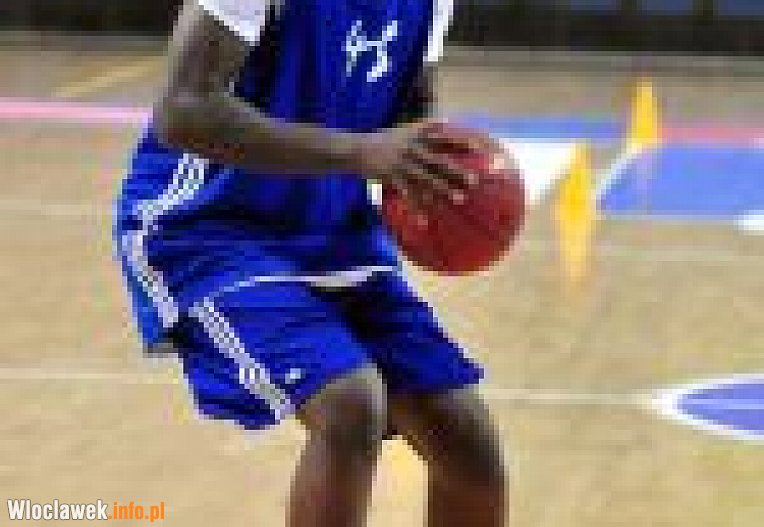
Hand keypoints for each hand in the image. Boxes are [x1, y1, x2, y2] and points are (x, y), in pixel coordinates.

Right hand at [355, 120, 502, 207]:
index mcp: (418, 135)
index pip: (444, 136)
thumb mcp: (406, 131)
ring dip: (443, 190)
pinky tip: (425, 221)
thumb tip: (450, 126)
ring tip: (460, 200)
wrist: (357, 148)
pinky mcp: (390, 177)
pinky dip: (416, 208)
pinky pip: (407, 195)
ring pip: (426, 179)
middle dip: (457, 171)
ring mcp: (401, 163)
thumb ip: (427, 131)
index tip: (480, 147)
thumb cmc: (387, 141)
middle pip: (439, 161)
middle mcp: (412, 148)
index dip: (462, 141)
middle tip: (475, 181)